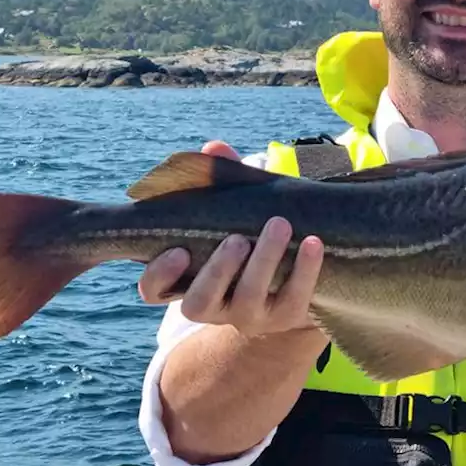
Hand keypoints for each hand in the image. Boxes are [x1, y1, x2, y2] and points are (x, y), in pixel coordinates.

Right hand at [137, 140, 325, 337]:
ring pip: (247, 300)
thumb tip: (214, 147)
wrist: (288, 279)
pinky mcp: (285, 318)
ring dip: (263, 262)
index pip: (154, 289)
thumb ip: (219, 180)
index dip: (160, 274)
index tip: (178, 250)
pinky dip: (305, 269)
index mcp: (185, 281)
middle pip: (201, 301)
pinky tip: (312, 242)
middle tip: (238, 239)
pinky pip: (294, 299)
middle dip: (219, 269)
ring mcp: (247, 316)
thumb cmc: (247, 235)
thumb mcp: (230, 210)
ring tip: (278, 225)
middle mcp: (211, 306)